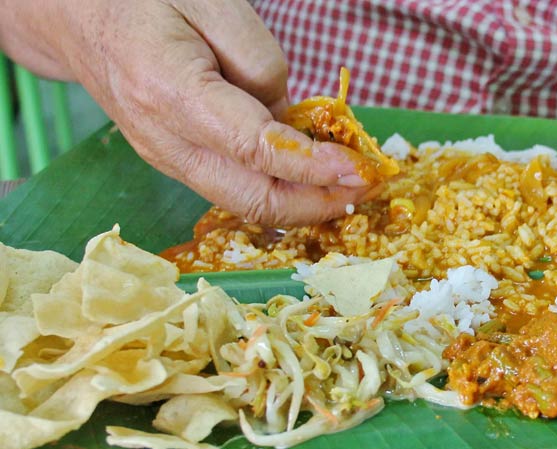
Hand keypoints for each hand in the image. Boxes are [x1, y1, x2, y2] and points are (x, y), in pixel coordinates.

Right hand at [0, 0, 375, 224]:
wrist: (75, 15)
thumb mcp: (213, 5)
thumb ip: (260, 64)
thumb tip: (292, 121)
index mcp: (171, 92)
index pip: (256, 150)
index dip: (315, 166)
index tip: (360, 168)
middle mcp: (164, 140)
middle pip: (252, 198)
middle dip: (317, 203)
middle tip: (365, 188)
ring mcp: (164, 158)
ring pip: (243, 204)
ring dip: (302, 203)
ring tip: (348, 186)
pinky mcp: (173, 162)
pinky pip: (232, 189)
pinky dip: (277, 190)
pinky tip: (310, 176)